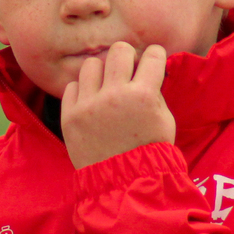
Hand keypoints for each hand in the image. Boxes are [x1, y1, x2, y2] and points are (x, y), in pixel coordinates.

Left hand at [61, 42, 174, 168]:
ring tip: (106, 88)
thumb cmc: (150, 151)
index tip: (152, 61)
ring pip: (91, 64)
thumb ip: (154, 91)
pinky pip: (72, 86)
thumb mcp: (164, 120)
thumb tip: (145, 69)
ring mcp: (89, 105)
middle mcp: (115, 95)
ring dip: (102, 73)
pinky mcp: (70, 115)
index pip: (152, 55)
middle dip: (127, 57)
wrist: (122, 182)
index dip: (155, 56)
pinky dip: (83, 91)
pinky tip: (92, 103)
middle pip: (119, 50)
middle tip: (127, 72)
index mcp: (144, 95)